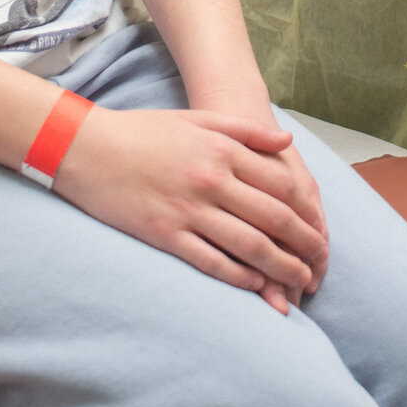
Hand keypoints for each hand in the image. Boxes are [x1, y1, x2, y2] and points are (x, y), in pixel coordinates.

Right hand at [53, 105, 327, 313]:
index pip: (282, 186)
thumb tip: (287, 144)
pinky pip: (212, 261)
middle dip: (304, 246)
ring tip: (299, 284)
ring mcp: (189, 210)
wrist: (85, 147)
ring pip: (249, 246)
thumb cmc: (143, 131)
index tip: (320, 232)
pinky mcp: (165, 235)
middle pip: (274, 220)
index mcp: (223, 151)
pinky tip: (257, 288)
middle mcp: (212, 181)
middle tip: (320, 266)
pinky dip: (240, 277)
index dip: (308, 214)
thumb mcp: (198, 119)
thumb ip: (245, 131)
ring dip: (281, 268)